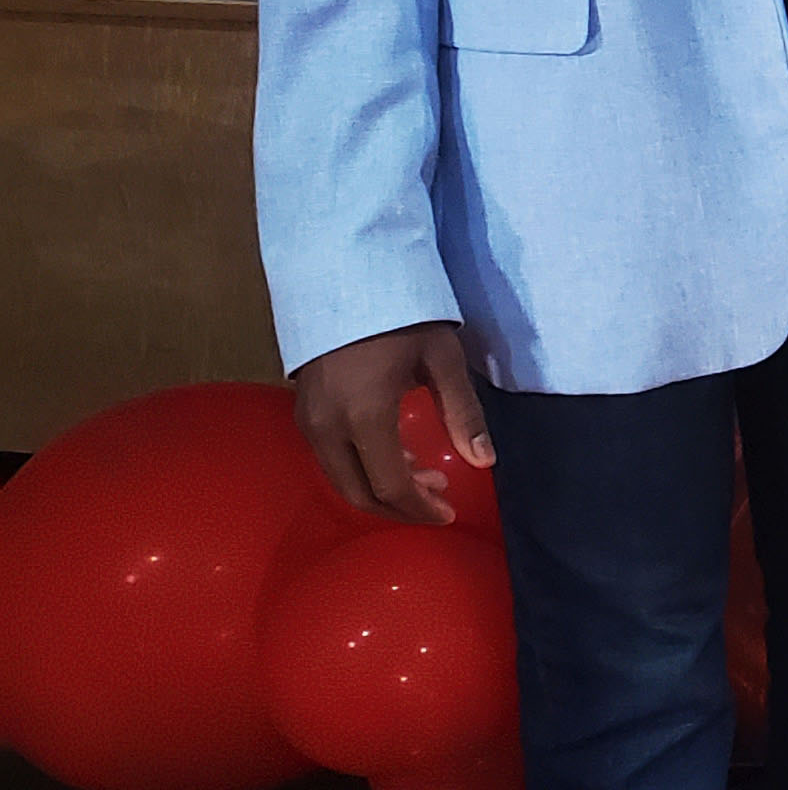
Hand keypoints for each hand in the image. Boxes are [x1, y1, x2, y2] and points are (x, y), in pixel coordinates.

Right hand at [290, 320, 487, 525]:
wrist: (344, 277)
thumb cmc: (403, 316)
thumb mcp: (443, 361)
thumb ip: (463, 414)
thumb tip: (484, 462)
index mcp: (364, 416)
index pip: (390, 485)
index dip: (419, 508)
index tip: (448, 512)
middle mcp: (327, 427)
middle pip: (359, 492)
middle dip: (400, 506)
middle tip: (439, 499)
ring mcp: (308, 420)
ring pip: (341, 478)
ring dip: (381, 488)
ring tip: (425, 475)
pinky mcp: (302, 411)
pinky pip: (330, 458)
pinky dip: (362, 468)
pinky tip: (396, 454)